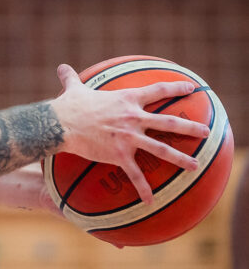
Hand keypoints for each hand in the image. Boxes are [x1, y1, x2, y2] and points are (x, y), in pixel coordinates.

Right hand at [53, 64, 206, 204]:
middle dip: (190, 127)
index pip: (157, 91)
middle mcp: (133, 117)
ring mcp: (129, 137)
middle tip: (206, 131)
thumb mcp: (74, 89)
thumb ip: (72, 78)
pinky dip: (144, 188)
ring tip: (196, 166)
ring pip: (161, 149)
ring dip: (181, 158)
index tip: (190, 88)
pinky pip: (135, 174)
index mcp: (127, 99)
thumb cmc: (68, 106)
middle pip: (168, 122)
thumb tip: (61, 67)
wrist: (61, 124)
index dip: (176, 88)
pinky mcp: (120, 155)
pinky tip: (150, 201)